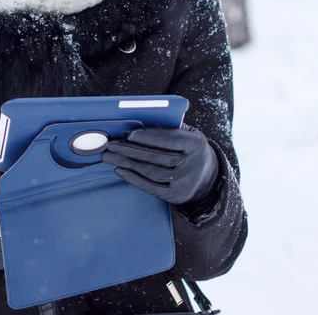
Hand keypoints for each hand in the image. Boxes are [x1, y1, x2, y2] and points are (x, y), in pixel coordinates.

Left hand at [102, 125, 218, 204]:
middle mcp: (192, 165)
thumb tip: (139, 122)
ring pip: (151, 172)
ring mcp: (184, 183)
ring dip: (128, 163)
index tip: (130, 134)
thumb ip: (168, 127)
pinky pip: (151, 188)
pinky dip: (134, 179)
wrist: (207, 175)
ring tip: (110, 156)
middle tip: (111, 145)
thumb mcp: (187, 133)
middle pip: (157, 157)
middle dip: (130, 150)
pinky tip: (120, 170)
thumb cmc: (189, 147)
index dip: (149, 137)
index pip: (170, 140)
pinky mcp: (176, 196)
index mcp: (195, 144)